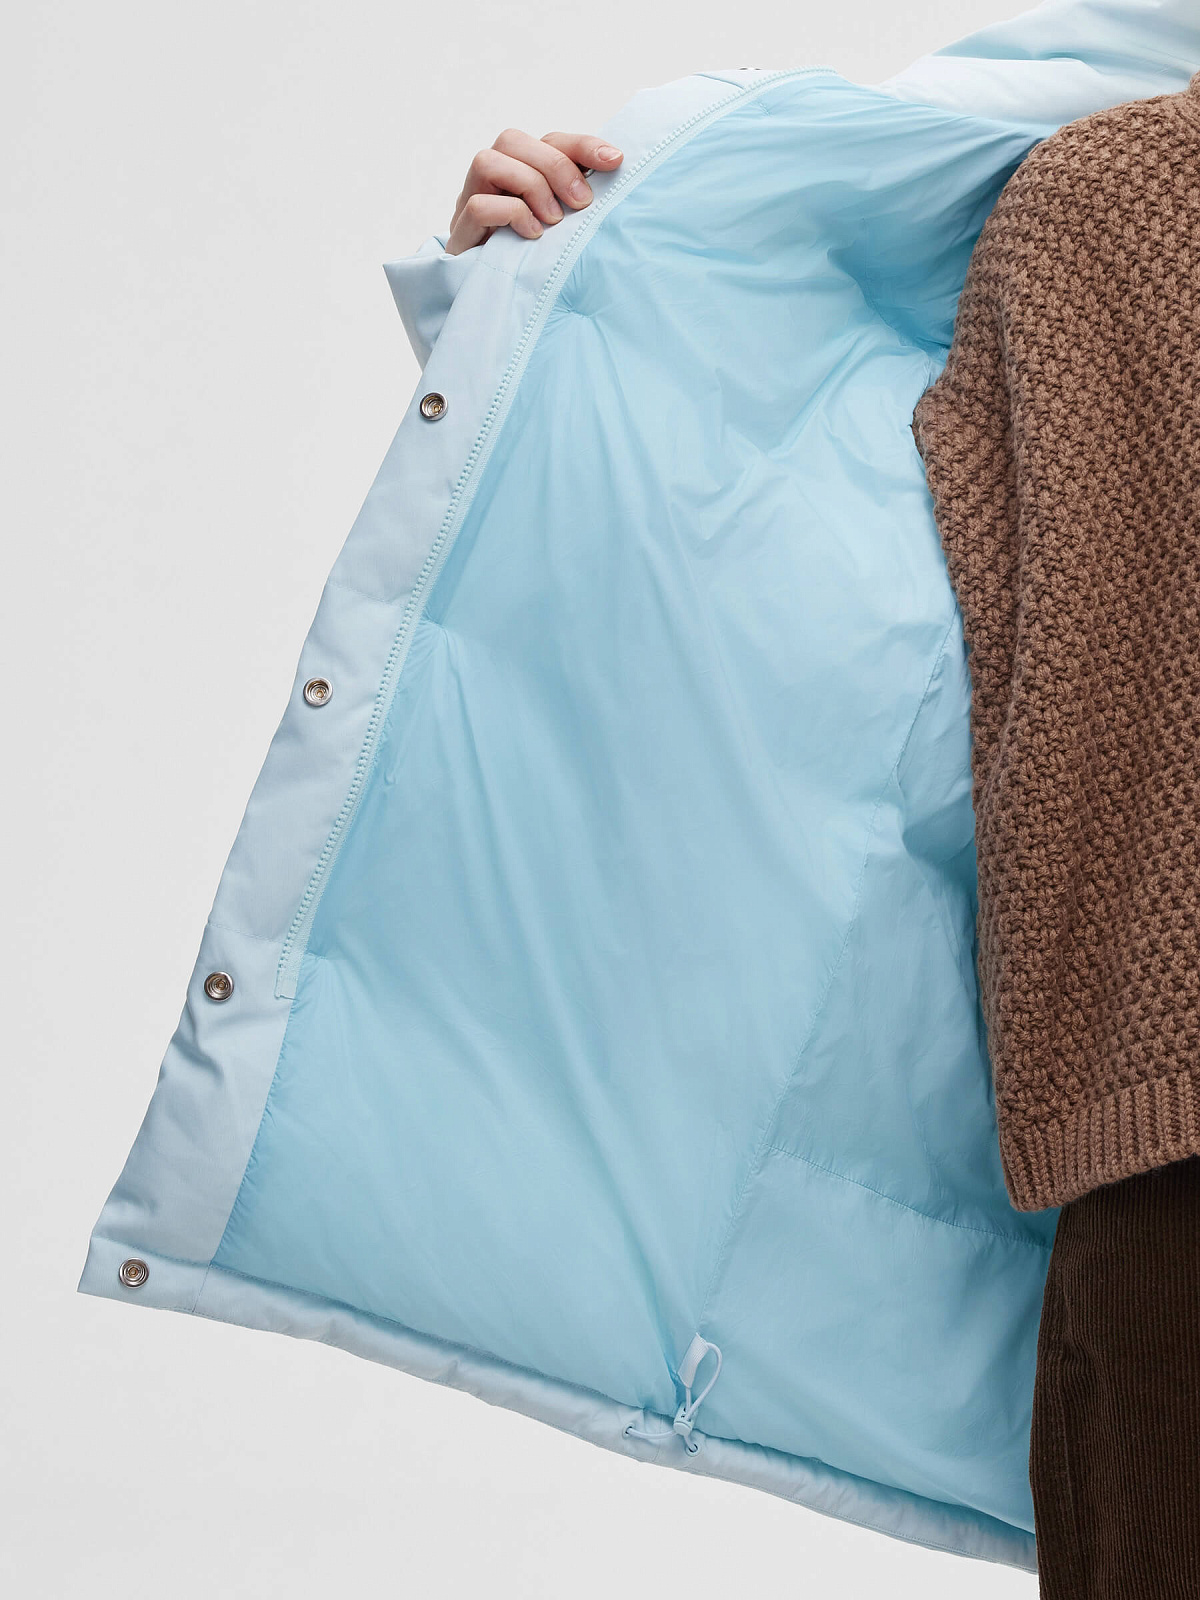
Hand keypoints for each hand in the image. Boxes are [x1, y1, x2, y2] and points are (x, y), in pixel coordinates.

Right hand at [446, 130, 623, 254]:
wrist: (498, 306)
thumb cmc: (540, 264)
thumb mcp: (567, 229)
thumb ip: (580, 201)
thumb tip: (616, 171)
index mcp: (520, 175)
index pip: (548, 140)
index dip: (581, 145)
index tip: (614, 160)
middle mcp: (491, 184)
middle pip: (512, 140)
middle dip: (554, 166)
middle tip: (581, 203)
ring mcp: (470, 206)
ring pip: (487, 162)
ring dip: (528, 185)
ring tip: (553, 221)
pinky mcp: (461, 236)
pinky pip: (478, 206)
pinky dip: (511, 214)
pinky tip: (533, 235)